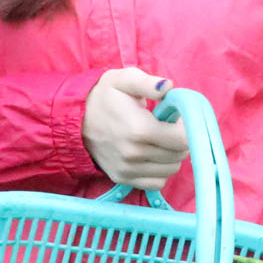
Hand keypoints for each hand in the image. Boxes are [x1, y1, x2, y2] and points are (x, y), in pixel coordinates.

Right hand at [80, 68, 184, 190]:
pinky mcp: (122, 179)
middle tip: (167, 127)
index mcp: (139, 129)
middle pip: (180, 155)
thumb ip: (149, 83)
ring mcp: (127, 169)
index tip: (177, 119)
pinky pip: (156, 183)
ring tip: (158, 140)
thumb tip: (168, 87)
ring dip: (172, 155)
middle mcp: (134, 154)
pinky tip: (152, 155)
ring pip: (171, 170)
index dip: (187, 127)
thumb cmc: (105, 96)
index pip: (183, 139)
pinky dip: (160, 171)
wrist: (76, 118)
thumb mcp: (124, 79)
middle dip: (180, 140)